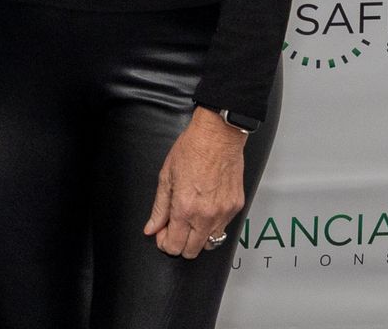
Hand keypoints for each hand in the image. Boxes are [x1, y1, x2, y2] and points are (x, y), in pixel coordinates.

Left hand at [142, 108, 246, 258]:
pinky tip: (206, 208)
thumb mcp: (166, 176)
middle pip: (191, 251)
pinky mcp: (236, 207)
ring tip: (192, 219)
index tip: (162, 233)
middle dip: (180, 244)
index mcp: (184, 208)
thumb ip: (159, 208)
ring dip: (198, 237)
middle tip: (175, 228)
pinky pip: (224, 227)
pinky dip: (213, 224)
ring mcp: (223, 213)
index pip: (174, 246)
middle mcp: (206, 216)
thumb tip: (151, 228)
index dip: (164, 243)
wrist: (218, 135)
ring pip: (210, 243)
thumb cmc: (192, 149)